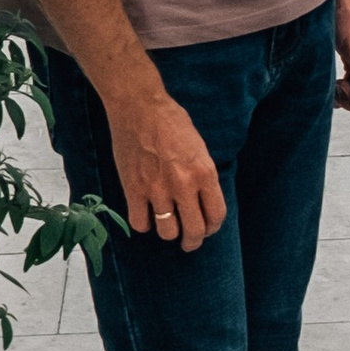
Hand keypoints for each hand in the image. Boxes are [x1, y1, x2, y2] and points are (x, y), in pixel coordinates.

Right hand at [112, 88, 226, 251]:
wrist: (139, 108)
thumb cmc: (172, 122)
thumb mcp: (200, 148)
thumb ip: (203, 175)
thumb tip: (203, 200)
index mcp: (205, 173)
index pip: (216, 215)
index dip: (213, 228)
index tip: (207, 229)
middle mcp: (183, 185)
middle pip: (194, 230)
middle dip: (193, 241)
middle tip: (189, 243)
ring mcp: (157, 189)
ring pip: (167, 232)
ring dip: (169, 233)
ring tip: (168, 227)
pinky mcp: (133, 189)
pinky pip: (140, 223)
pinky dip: (144, 224)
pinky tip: (146, 216)